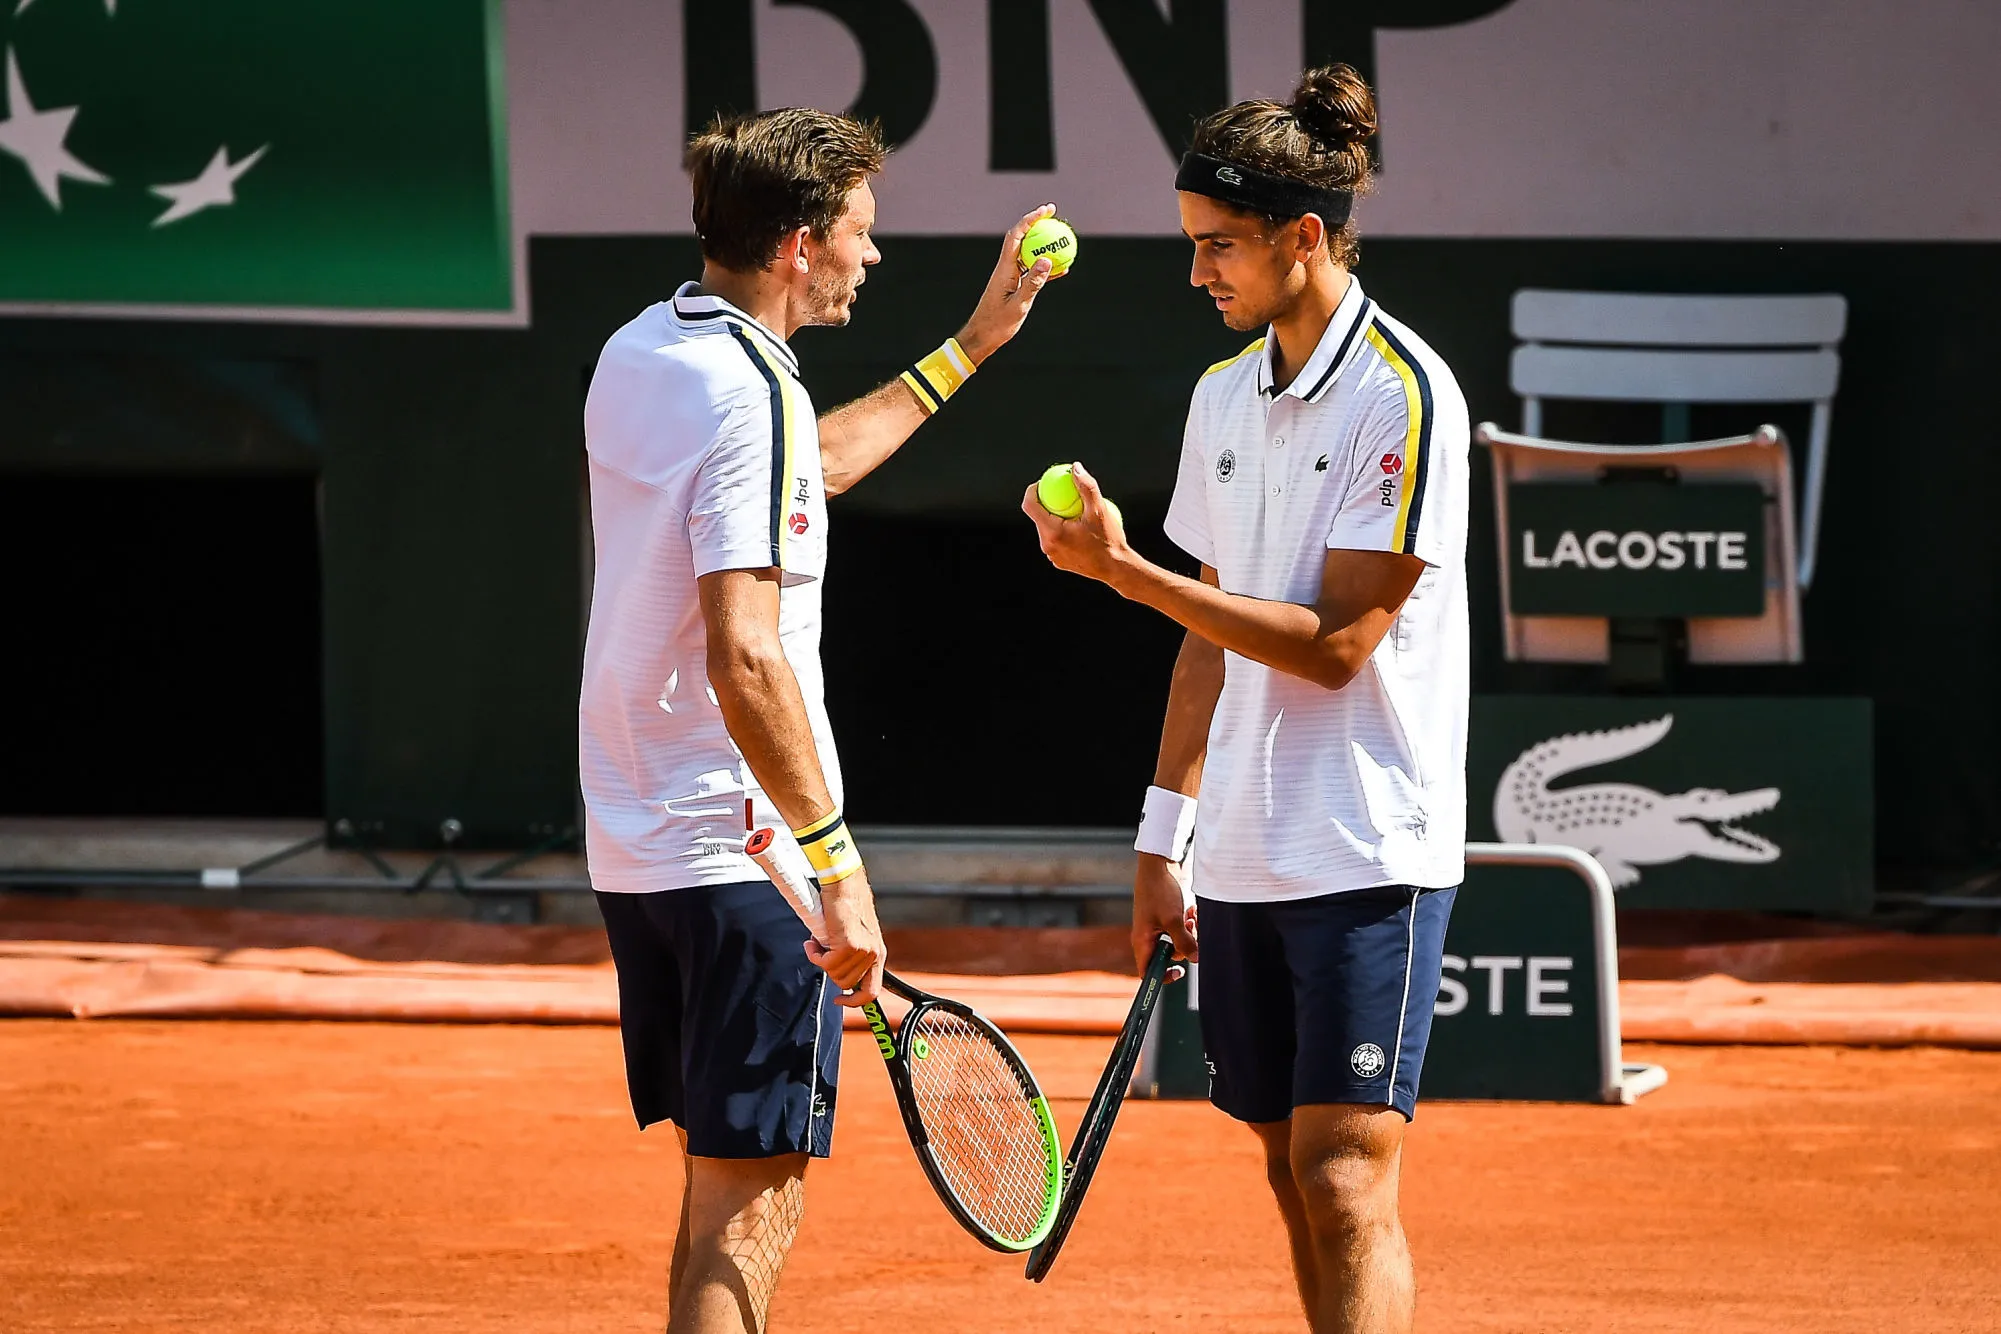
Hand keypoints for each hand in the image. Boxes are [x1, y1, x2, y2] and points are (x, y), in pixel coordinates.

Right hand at [805, 868, 885, 1006]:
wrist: (843, 884)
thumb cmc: (845, 905)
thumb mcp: (856, 934)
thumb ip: (852, 955)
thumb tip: (838, 972)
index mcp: (878, 953)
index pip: (872, 991)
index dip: (855, 1002)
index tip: (840, 1000)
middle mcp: (873, 954)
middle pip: (846, 984)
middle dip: (829, 971)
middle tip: (822, 952)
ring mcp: (863, 950)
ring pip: (834, 974)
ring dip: (820, 960)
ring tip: (818, 942)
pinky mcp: (849, 944)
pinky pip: (825, 963)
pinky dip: (815, 954)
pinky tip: (814, 941)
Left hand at [954, 204, 1062, 364]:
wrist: (982, 337)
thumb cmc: (997, 324)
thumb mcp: (1018, 305)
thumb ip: (1033, 283)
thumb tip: (1047, 259)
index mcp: (1004, 268)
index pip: (1017, 235)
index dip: (1031, 219)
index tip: (1046, 210)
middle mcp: (1006, 267)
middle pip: (1022, 237)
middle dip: (1037, 223)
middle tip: (1054, 214)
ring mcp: (1010, 276)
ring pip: (1029, 253)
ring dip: (1044, 243)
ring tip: (1061, 236)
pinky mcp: (1014, 286)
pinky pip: (1032, 271)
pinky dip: (1046, 267)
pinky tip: (1062, 268)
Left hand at [1021, 460, 1130, 584]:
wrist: (1115, 569)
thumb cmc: (1109, 539)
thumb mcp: (1100, 510)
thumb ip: (1086, 486)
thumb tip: (1075, 467)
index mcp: (1052, 532)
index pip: (1030, 505)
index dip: (1033, 490)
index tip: (1044, 482)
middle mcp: (1047, 546)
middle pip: (1037, 517)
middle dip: (1045, 502)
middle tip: (1059, 492)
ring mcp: (1052, 556)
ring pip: (1047, 529)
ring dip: (1055, 516)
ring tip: (1068, 506)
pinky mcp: (1059, 562)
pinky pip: (1056, 541)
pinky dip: (1063, 530)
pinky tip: (1075, 522)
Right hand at [1133, 854, 1197, 983]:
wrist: (1162, 863)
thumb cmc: (1160, 890)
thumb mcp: (1173, 920)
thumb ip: (1184, 943)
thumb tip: (1195, 959)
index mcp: (1142, 941)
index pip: (1147, 971)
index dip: (1161, 977)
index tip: (1178, 973)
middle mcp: (1150, 936)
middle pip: (1170, 956)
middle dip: (1184, 947)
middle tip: (1189, 933)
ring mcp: (1160, 925)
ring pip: (1180, 942)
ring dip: (1190, 932)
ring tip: (1191, 917)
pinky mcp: (1170, 916)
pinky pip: (1183, 929)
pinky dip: (1190, 922)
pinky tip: (1192, 910)